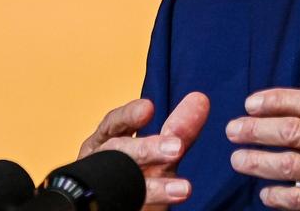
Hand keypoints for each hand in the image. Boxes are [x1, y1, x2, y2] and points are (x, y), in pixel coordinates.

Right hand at [79, 92, 209, 209]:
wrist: (130, 206)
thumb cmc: (141, 177)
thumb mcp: (160, 153)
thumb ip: (178, 131)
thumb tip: (200, 99)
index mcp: (106, 140)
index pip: (114, 123)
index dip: (129, 115)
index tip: (148, 108)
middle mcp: (99, 161)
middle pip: (117, 151)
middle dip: (146, 149)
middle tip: (177, 148)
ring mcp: (102, 186)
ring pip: (120, 183)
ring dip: (153, 186)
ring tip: (184, 189)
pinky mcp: (109, 205)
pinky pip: (121, 205)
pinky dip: (146, 201)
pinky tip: (173, 198)